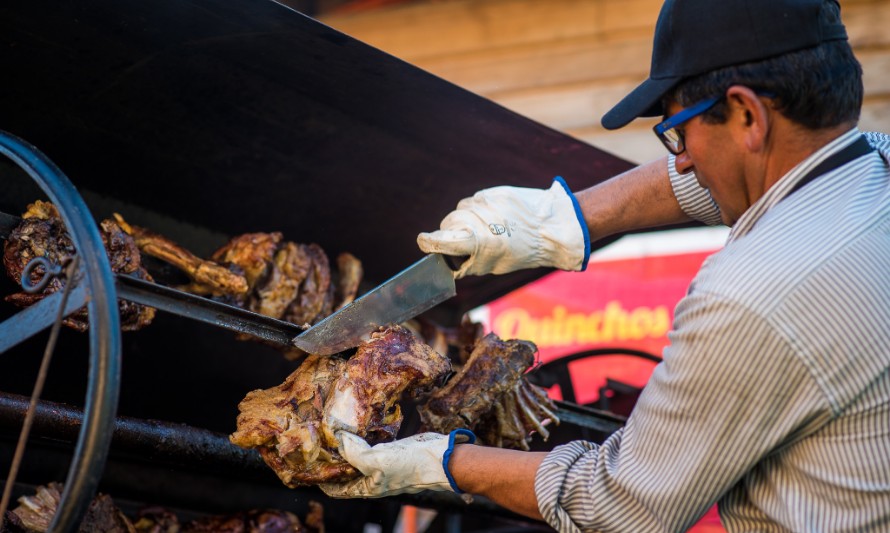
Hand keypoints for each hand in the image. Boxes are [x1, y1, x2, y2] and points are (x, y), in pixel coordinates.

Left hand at [319, 429, 474, 498]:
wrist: (441, 458)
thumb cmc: (411, 466)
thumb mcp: (378, 461)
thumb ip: (354, 453)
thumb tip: (339, 438)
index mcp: (366, 487)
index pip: (334, 488)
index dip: (320, 476)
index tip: (306, 461)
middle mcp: (372, 477)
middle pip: (344, 470)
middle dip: (331, 457)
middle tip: (316, 439)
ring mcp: (382, 464)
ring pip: (357, 455)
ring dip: (345, 445)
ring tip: (330, 429)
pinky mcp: (391, 450)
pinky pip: (371, 444)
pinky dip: (361, 436)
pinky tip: (354, 424)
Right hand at [417, 177, 589, 277]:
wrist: (552, 226)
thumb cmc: (524, 252)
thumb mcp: (495, 265)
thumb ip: (469, 261)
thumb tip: (448, 261)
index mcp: (478, 242)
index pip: (441, 239)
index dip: (429, 242)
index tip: (423, 241)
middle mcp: (478, 219)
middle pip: (449, 223)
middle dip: (452, 232)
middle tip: (469, 242)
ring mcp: (485, 203)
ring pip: (462, 209)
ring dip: (466, 218)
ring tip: (487, 228)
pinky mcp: (493, 192)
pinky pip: (476, 200)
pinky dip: (479, 209)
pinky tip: (494, 217)